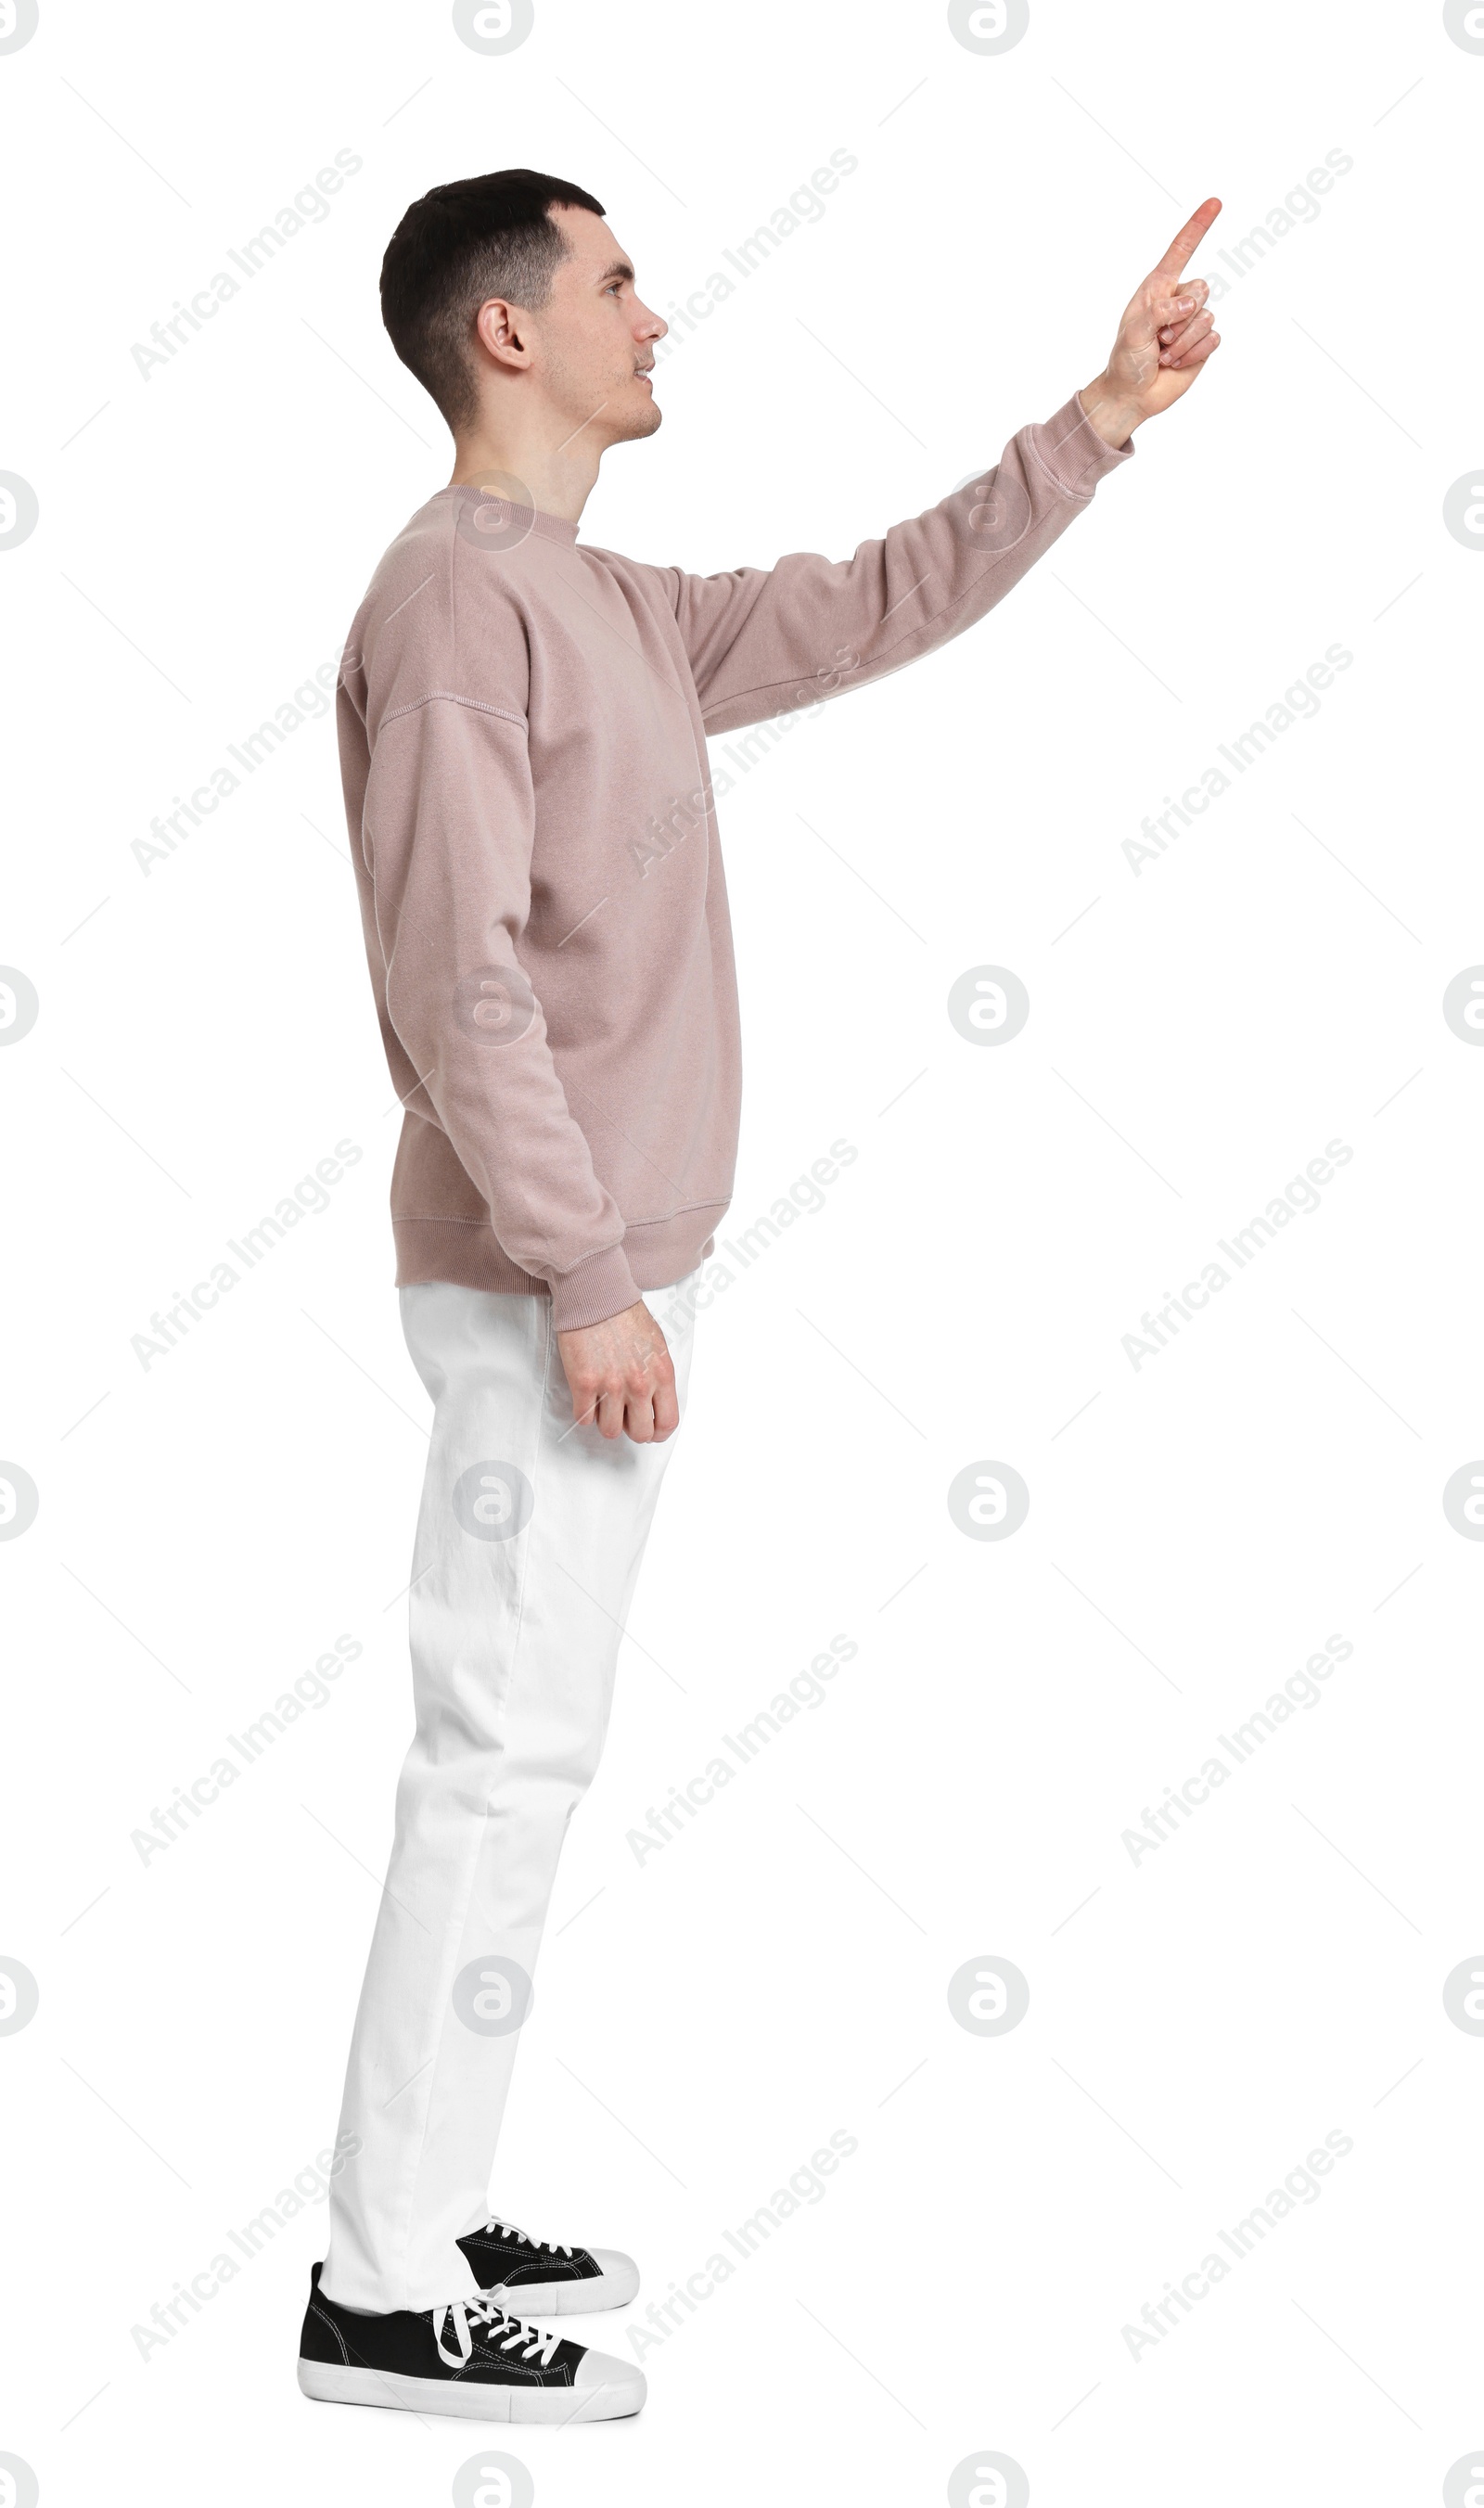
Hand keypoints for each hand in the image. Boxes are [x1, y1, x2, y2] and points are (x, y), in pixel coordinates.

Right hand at [557, 1298, 678, 1443]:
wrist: (596, 1295)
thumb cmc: (625, 1315)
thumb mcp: (657, 1345)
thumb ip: (658, 1376)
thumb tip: (653, 1402)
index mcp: (662, 1374)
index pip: (668, 1422)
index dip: (658, 1433)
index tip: (650, 1431)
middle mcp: (640, 1384)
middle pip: (640, 1433)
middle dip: (631, 1428)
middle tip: (623, 1416)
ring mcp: (612, 1386)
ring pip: (610, 1431)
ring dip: (606, 1422)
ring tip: (603, 1405)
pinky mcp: (584, 1383)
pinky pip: (584, 1419)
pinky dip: (584, 1413)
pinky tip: (586, 1398)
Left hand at [1080, 197, 1223, 447]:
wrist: (1133, 395)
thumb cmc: (1127, 360)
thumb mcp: (1134, 332)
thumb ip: (1160, 311)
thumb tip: (1192, 304)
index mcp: (1158, 288)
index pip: (1181, 251)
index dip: (1198, 226)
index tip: (1215, 203)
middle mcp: (1179, 299)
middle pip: (1202, 287)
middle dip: (1180, 318)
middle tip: (1158, 339)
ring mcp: (1193, 321)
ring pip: (1206, 317)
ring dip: (1182, 342)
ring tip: (1163, 353)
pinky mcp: (1204, 343)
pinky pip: (1212, 339)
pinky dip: (1192, 354)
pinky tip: (1175, 363)